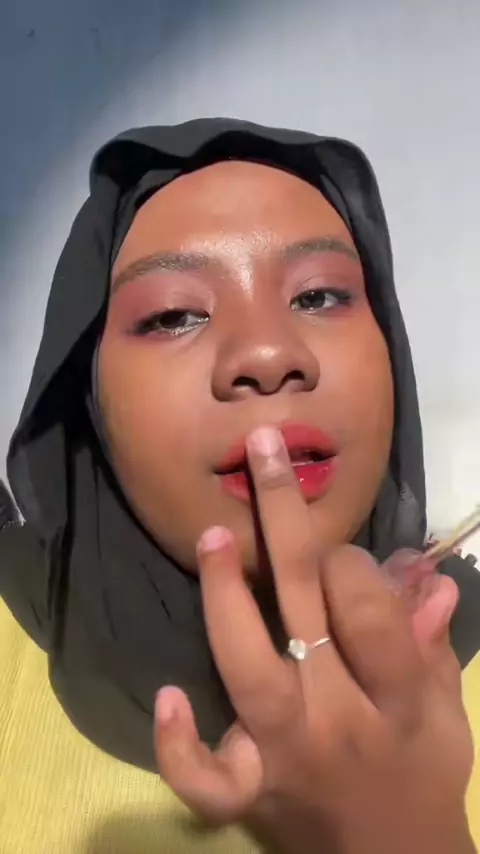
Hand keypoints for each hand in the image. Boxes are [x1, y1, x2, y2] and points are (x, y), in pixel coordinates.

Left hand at [155, 426, 473, 853]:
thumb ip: (431, 644)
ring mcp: (284, 756)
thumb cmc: (419, 776)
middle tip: (261, 452)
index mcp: (396, 698)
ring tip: (213, 535)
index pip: (368, 612)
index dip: (347, 563)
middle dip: (284, 522)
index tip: (335, 546)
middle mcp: (338, 719)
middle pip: (307, 611)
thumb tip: (430, 575)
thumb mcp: (445, 713)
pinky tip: (169, 695)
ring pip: (248, 670)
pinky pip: (205, 778)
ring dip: (227, 600)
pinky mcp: (247, 793)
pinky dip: (180, 744)